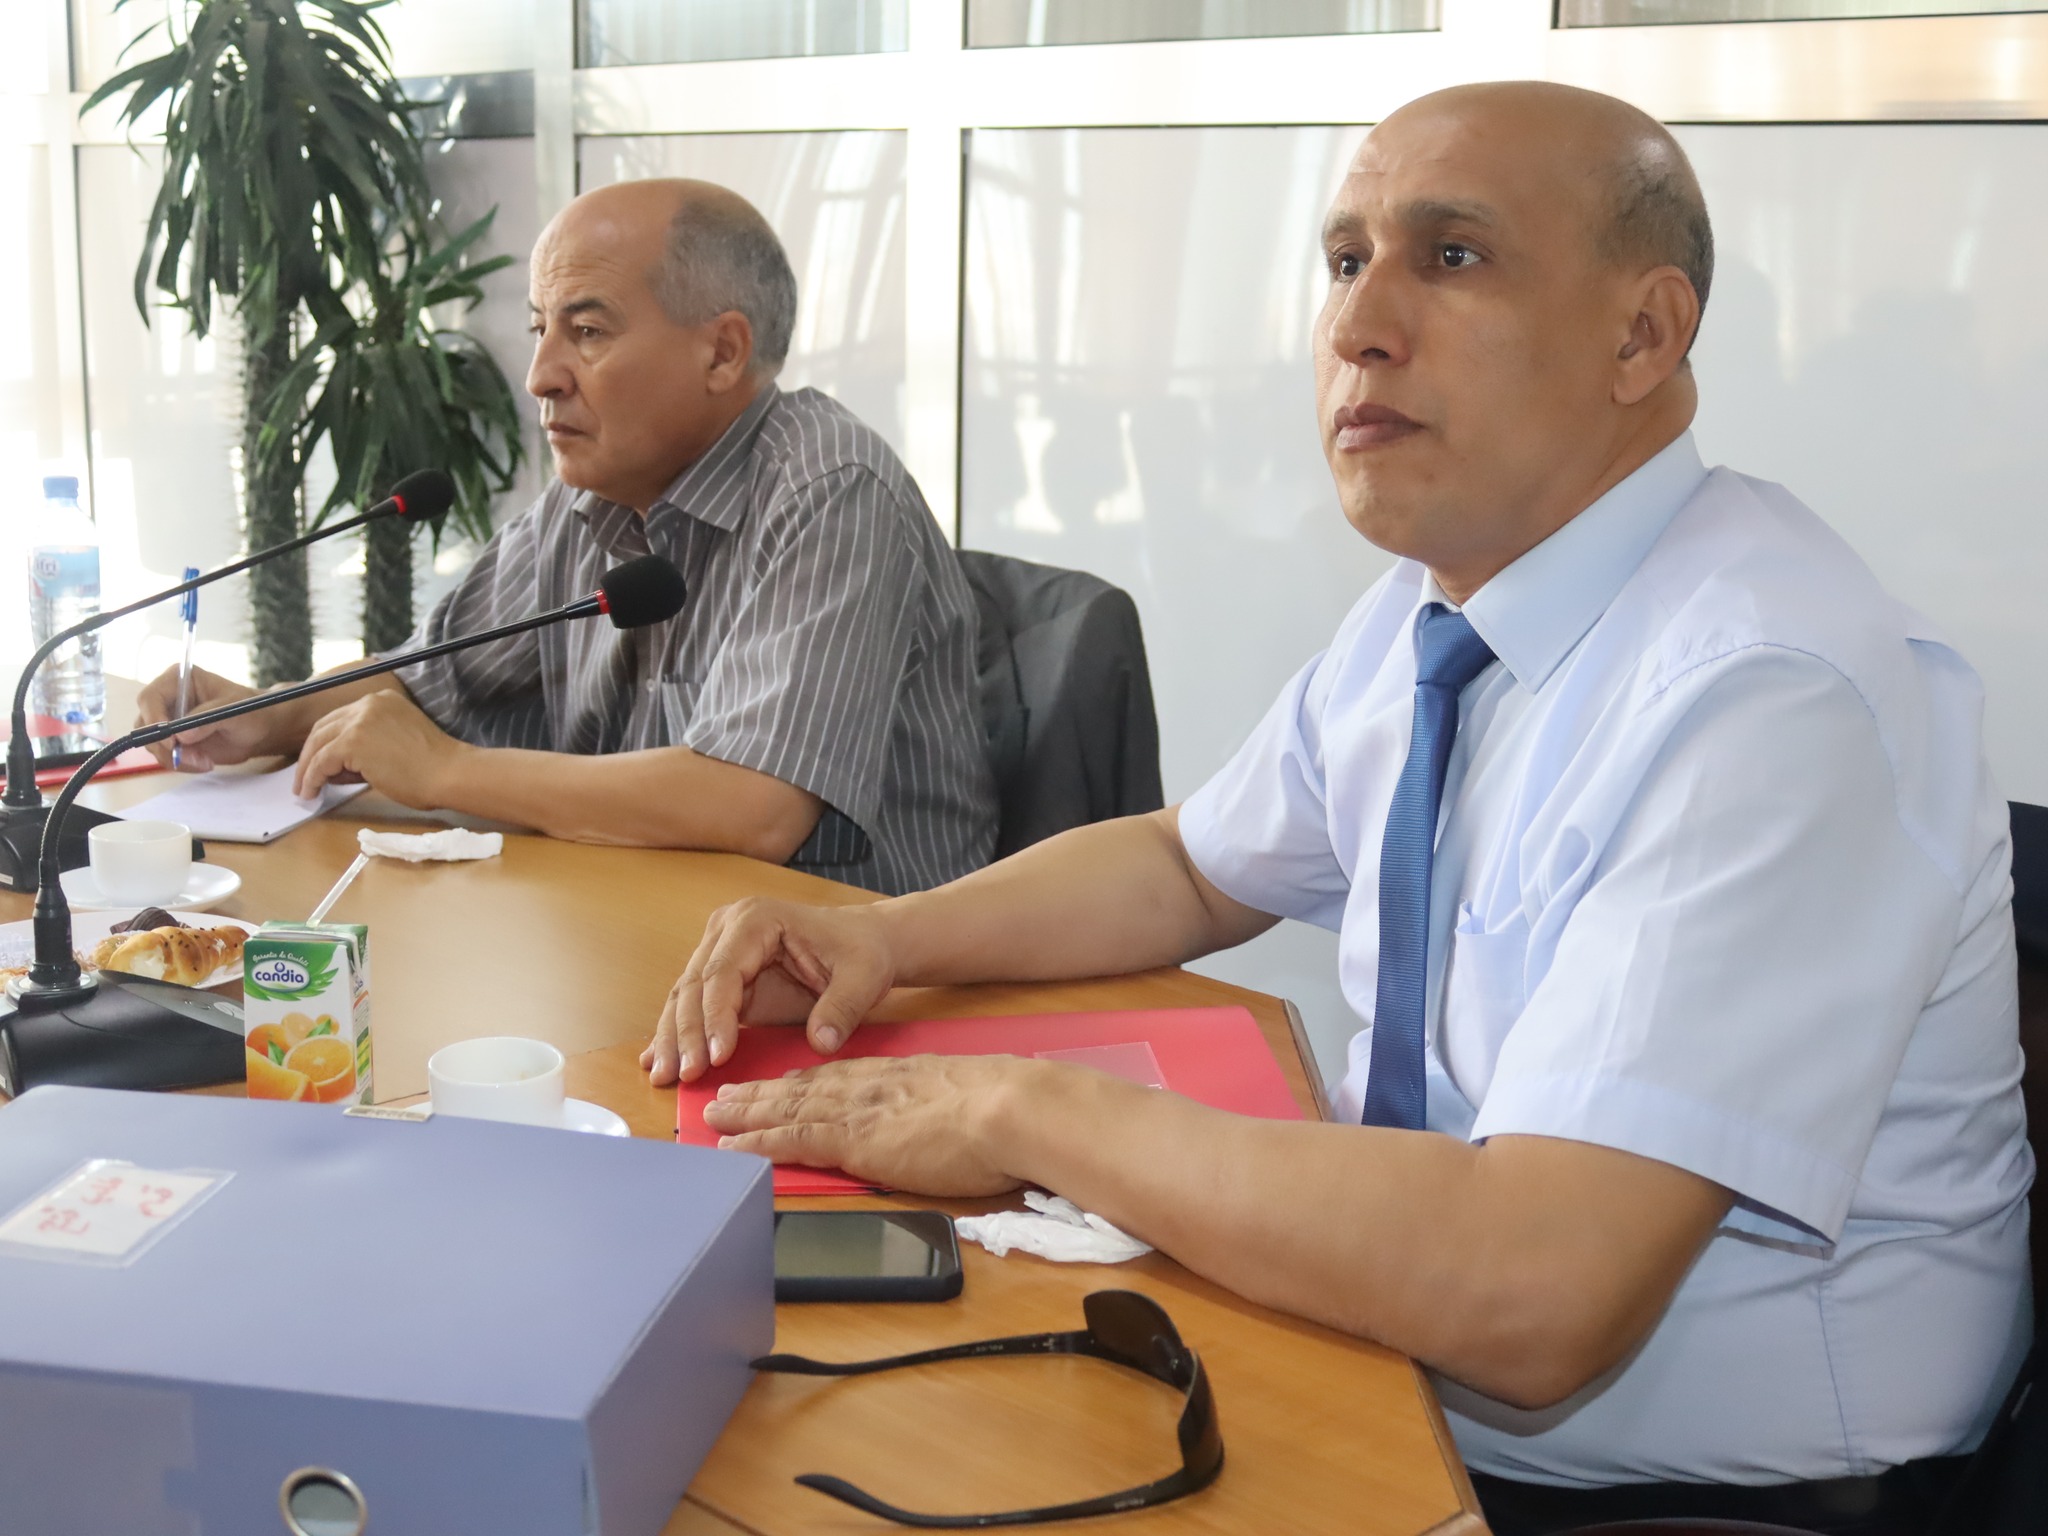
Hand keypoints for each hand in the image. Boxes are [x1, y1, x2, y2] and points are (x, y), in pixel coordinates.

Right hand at [134, 665, 268, 770]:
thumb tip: (180, 736)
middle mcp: (167, 699)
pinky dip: (182, 764)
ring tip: (206, 761)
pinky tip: (205, 763)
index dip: (154, 719)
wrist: (259, 730)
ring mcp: (167, 721)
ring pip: (152, 744)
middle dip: (165, 745)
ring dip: (177, 758)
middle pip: (144, 724)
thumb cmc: (251, 711)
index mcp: (178, 679)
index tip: (170, 740)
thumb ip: (208, 719)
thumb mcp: (235, 711)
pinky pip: (164, 757)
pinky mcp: (172, 741)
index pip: (150, 698)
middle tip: (192, 757)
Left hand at [293, 689, 469, 805]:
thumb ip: (368, 746)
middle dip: (309, 755)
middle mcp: (368, 703)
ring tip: (304, 790)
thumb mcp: (397, 743)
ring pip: (318, 743)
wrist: (449, 773)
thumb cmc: (433, 768)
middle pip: (324, 727)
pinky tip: (311, 792)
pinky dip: (311, 778)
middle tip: (304, 778)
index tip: (318, 763)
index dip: (325, 742)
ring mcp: (360, 720)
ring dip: (307, 769)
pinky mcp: (353, 741)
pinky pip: (321, 761)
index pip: (341, 718)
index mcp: (382, 700)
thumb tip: (337, 768)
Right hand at [642, 898, 895, 1085]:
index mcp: (757, 919)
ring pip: (684, 998)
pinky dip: (676, 1035)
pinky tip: (654, 1061)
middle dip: (685, 1033)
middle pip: (694, 985)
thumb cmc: (862, 952)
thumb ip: (842, 1007)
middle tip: (681, 1075)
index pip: (723, 971)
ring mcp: (719, 952)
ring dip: (672, 1039)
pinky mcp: (721, 977)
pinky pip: (692, 1007)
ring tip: (662, 1076)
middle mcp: (727, 930)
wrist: (863, 943)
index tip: (716, 1057)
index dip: (715, 1016)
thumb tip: (821, 1042)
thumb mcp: (864, 977)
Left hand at [701, 1055, 1034, 1196]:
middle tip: (726, 1097)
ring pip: (786, 1110)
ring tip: (714, 1117)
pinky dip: (755, 1145)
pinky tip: (730, 1152)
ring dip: (746, 1115)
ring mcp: (856, 1112)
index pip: (837, 1077)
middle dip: (760, 1094)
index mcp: (896, 1075)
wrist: (1008, 1109)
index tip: (777, 1084)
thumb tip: (949, 1124)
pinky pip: (791, 1141)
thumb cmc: (1003, 1109)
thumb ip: (943, 1109)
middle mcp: (868, 1087)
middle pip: (801, 1089)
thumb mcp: (965, 1099)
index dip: (800, 1082)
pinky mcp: (852, 1142)